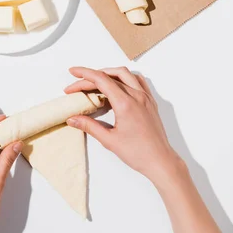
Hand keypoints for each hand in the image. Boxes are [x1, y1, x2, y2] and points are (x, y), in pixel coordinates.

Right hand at [65, 67, 182, 183]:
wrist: (160, 160)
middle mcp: (137, 96)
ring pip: (125, 75)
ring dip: (108, 74)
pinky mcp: (150, 102)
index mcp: (125, 104)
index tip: (73, 73)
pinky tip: (117, 86)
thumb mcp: (109, 140)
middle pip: (111, 75)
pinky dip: (124, 79)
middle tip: (78, 85)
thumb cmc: (138, 153)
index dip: (84, 74)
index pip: (101, 80)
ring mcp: (145, 98)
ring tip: (96, 82)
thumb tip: (73, 119)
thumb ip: (89, 126)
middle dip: (92, 76)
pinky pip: (138, 81)